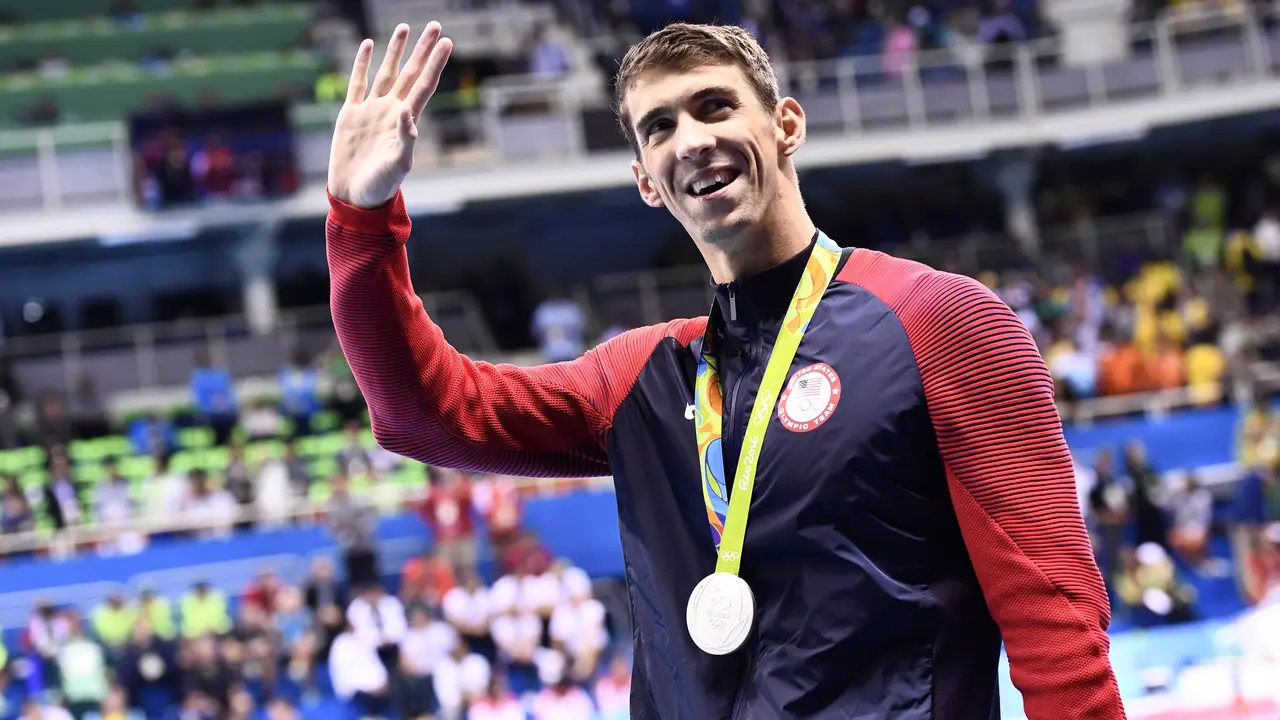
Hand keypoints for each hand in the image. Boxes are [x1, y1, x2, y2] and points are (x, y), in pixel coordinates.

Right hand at [327, 22, 453, 208]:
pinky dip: (362, 64)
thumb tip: (407, 109)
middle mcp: (391, 111)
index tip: (447, 42)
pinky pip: (358, 83)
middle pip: (411, 73)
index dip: (436, 64)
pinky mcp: (351, 115)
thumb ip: (406, 138)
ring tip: (405, 27)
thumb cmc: (380, 187)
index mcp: (406, 121)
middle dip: (422, 50)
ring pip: (387, 73)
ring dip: (396, 51)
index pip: (425, 85)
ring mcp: (371, 111)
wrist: (354, 198)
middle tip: (436, 25)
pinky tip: (368, 46)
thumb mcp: (398, 165)